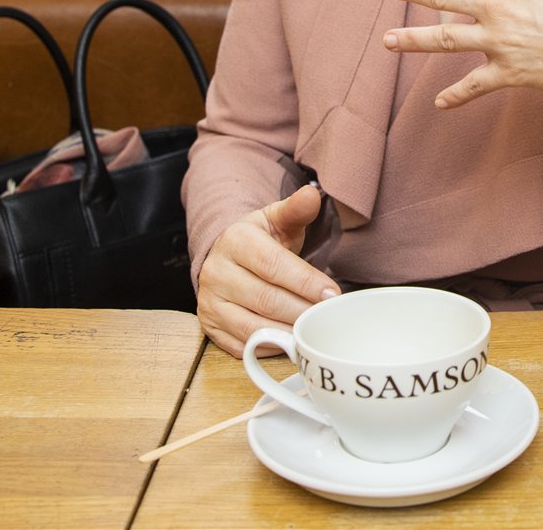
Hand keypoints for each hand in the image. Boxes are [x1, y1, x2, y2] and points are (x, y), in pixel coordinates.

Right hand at [196, 184, 338, 356]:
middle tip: (328, 317)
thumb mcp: (277, 219)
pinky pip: (243, 347)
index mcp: (235, 241)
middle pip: (266, 299)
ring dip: (288, 332)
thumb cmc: (259, 240)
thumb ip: (296, 209)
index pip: (273, 265)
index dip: (305, 282)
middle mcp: (216, 272)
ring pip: (254, 328)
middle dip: (302, 310)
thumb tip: (311, 195)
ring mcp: (210, 303)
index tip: (332, 294)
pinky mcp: (210, 327)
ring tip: (314, 330)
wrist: (227, 257)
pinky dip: (270, 348)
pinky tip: (290, 340)